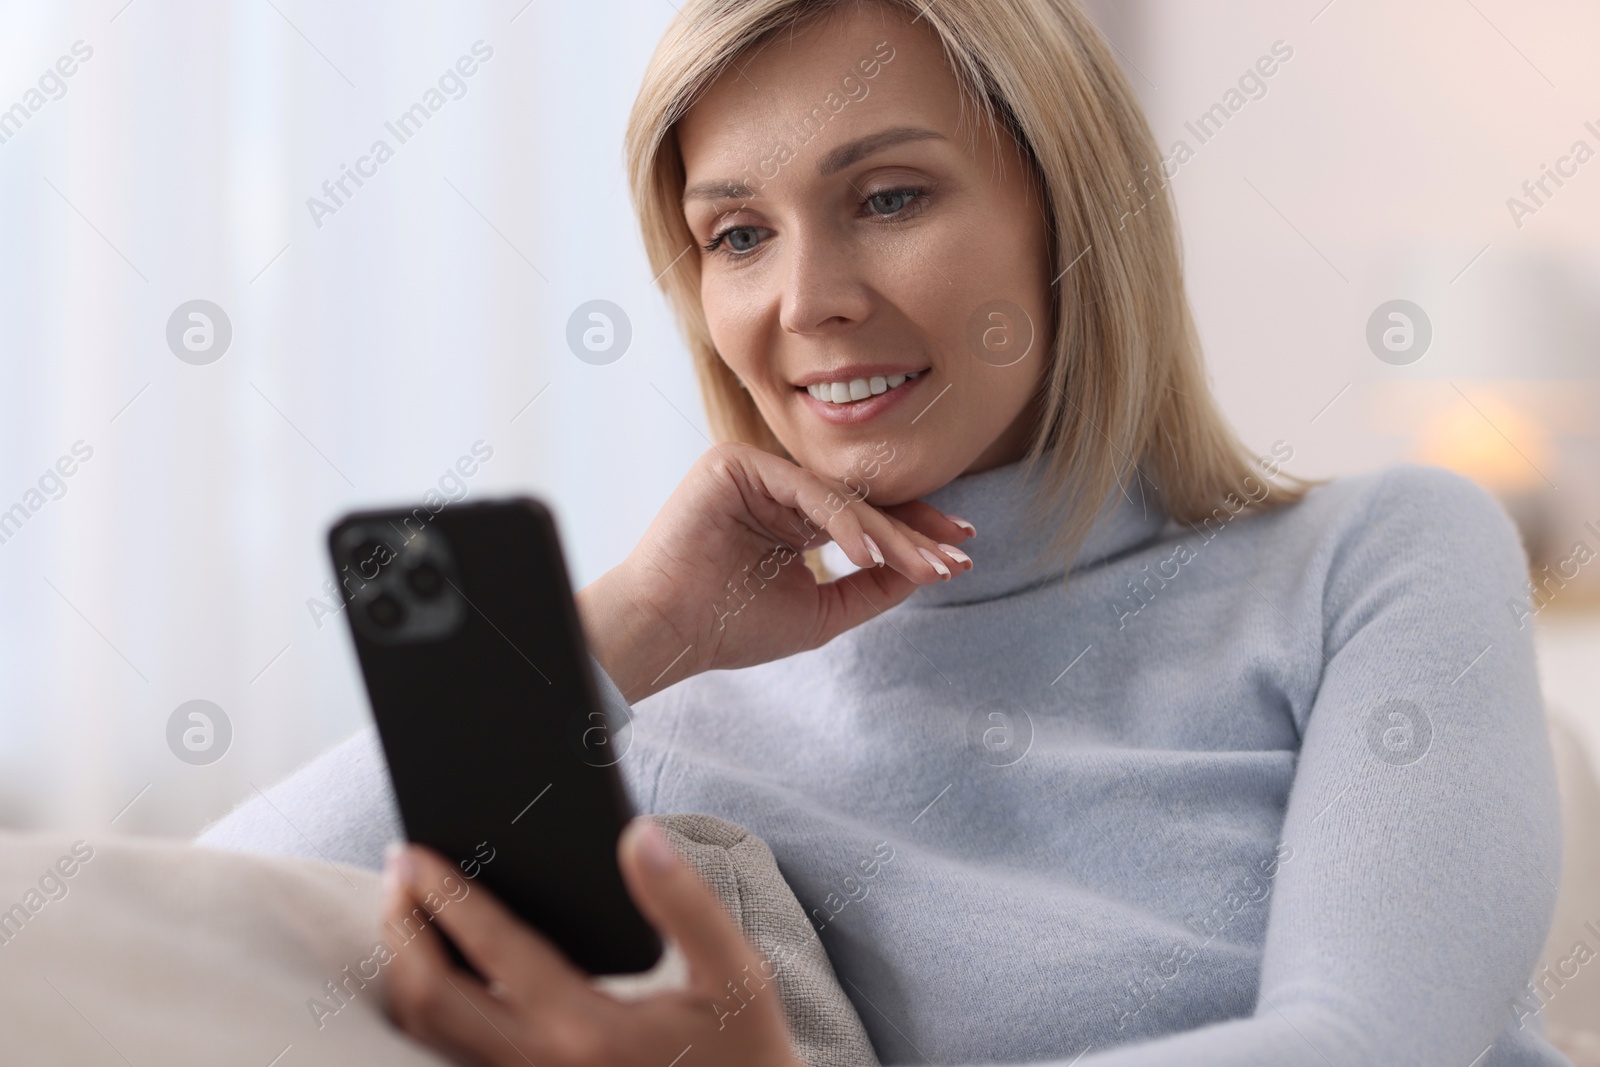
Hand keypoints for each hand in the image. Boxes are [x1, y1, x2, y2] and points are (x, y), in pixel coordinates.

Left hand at [383, 820, 801, 1066]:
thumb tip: (637, 834)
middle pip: (430, 996)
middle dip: (401, 926)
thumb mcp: (735, 976)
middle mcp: (541, 1065)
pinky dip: (427, 1003)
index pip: (493, 949)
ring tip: (408, 908)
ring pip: (427, 1032)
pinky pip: (448, 1052)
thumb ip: (684, 902)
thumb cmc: (742, 1053)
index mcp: (588, 1029)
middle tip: (398, 869)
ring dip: (405, 965)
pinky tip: (439, 962)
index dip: (445, 894)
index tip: (414, 851)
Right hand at [576, 441, 973, 699]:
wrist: (670, 632)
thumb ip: (871, 589)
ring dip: (888, 534)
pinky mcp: (736, 463)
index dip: (913, 534)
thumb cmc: (732, 627)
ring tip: (924, 567)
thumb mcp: (821, 611)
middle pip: (861, 503)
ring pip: (840, 497)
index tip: (961, 553)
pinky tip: (870, 556)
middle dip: (914, 533)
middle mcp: (778, 489)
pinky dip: (844, 524)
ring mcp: (757, 471)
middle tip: (955, 557)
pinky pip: (807, 490)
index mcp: (794, 519)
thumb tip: (928, 570)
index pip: (865, 517)